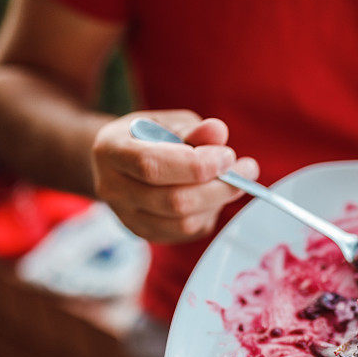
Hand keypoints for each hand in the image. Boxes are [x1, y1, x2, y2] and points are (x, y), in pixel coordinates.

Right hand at [92, 110, 258, 241]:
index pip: (152, 165)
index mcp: (110, 150)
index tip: (228, 155)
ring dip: (218, 202)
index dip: (196, 165)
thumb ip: (192, 129)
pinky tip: (214, 195)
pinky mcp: (145, 234)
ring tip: (235, 181)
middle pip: (172, 201)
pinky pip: (186, 233)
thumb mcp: (167, 122)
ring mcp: (127, 217)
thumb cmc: (149, 137)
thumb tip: (218, 131)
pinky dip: (208, 214)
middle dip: (218, 187)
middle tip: (247, 169)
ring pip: (182, 222)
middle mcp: (112, 188)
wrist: (120, 163)